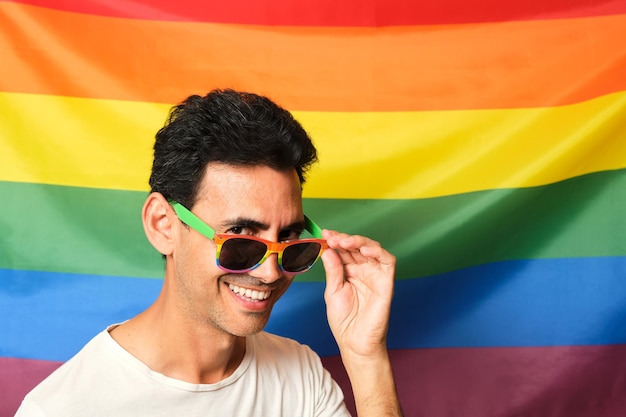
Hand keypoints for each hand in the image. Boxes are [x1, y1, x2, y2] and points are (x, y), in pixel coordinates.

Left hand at [321, 229, 395, 357]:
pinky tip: (363, 249)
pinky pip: (388, 261)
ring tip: (344, 241)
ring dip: (359, 242)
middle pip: (357, 247)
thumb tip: (328, 250)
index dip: (335, 240)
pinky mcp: (386, 283)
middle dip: (344, 239)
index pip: (344, 250)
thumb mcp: (333, 291)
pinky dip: (377, 252)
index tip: (324, 234)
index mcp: (350, 272)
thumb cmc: (344, 321)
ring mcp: (376, 275)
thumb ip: (333, 270)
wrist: (355, 343)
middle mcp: (364, 271)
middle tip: (331, 236)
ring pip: (372, 249)